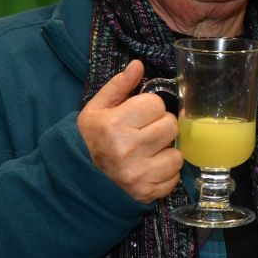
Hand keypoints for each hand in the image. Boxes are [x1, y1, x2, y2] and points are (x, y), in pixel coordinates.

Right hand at [77, 59, 182, 202]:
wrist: (79, 178)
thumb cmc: (92, 138)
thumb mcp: (97, 108)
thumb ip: (119, 85)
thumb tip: (138, 65)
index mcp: (113, 125)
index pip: (156, 104)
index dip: (150, 107)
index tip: (139, 115)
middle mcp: (126, 150)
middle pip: (171, 126)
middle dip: (161, 126)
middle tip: (146, 132)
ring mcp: (137, 174)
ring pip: (177, 153)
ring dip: (167, 150)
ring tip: (150, 150)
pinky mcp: (147, 192)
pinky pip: (175, 176)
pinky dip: (167, 171)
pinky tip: (151, 167)